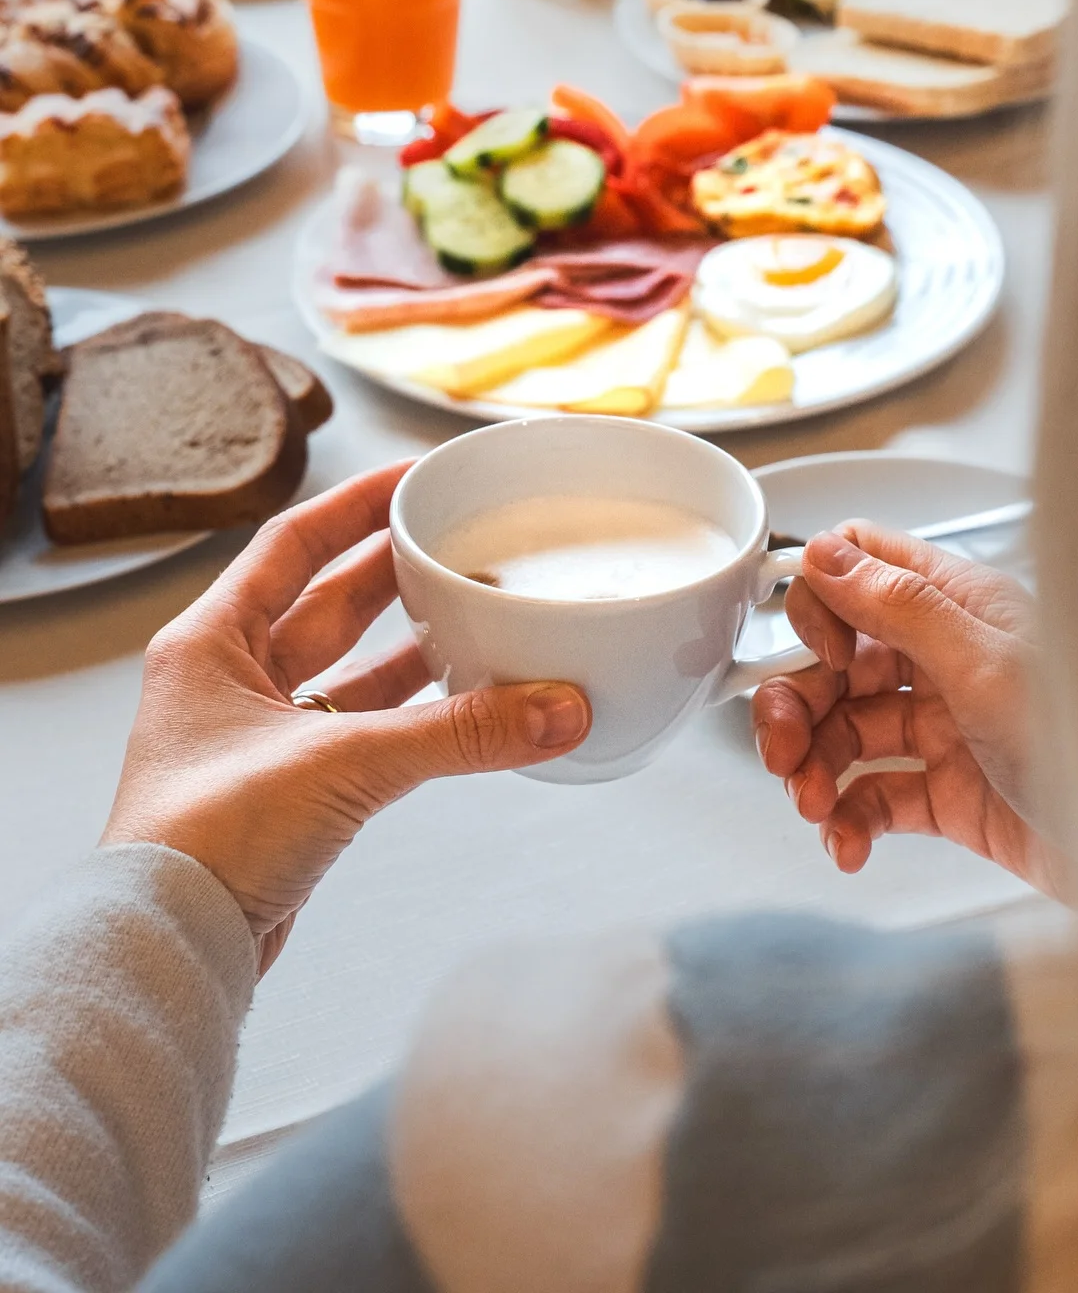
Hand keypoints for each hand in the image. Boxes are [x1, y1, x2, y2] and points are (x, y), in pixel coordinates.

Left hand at [102, 461, 590, 972]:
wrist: (169, 949)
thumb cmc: (204, 843)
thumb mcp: (344, 763)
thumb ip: (460, 734)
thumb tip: (557, 708)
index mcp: (210, 642)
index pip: (292, 542)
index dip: (356, 504)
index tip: (415, 479)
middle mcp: (226, 681)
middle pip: (324, 601)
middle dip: (395, 571)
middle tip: (461, 542)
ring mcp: (256, 739)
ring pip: (346, 670)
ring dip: (410, 645)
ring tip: (477, 613)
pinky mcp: (286, 794)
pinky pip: (361, 730)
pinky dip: (412, 716)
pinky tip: (460, 703)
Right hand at [751, 523, 1061, 894]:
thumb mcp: (986, 662)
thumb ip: (900, 605)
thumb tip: (825, 553)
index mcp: (959, 606)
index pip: (862, 570)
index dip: (822, 605)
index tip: (821, 653)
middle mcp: (947, 658)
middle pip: (839, 663)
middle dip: (798, 705)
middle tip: (783, 751)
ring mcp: (946, 727)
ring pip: (847, 732)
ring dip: (815, 768)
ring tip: (813, 805)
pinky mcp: (949, 794)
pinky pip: (874, 796)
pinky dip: (849, 819)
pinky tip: (847, 842)